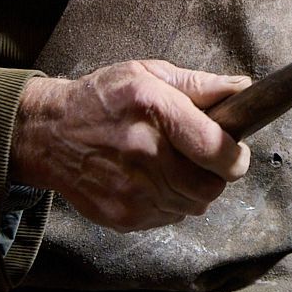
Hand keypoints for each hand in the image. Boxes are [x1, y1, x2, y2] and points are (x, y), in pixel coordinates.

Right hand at [9, 60, 251, 230]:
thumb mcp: (148, 73)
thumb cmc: (102, 99)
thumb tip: (242, 89)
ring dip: (194, 189)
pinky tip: (153, 180)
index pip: (216, 149)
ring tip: (175, 166)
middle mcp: (144, 153)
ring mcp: (132, 190)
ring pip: (194, 205)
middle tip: (205, 159)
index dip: (236, 155)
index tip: (236, 150)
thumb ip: (199, 85)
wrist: (49, 134)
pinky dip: (171, 202)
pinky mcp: (123, 215)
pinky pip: (170, 217)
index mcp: (155, 110)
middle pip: (211, 186)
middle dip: (217, 174)